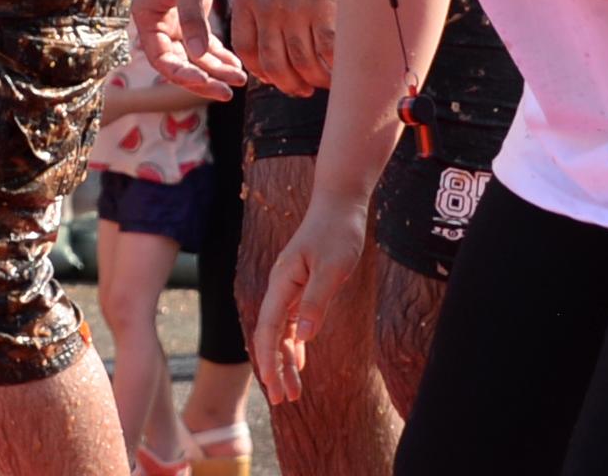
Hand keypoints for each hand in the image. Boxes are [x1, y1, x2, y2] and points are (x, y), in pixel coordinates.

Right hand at [131, 0, 243, 100]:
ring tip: (240, 79)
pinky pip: (203, 43)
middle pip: (178, 63)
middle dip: (204, 79)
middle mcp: (157, 24)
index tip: (208, 82)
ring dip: (215, 69)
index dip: (183, 76)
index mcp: (146, 17)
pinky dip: (218, 55)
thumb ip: (193, 21)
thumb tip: (200, 58)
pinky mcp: (190, 14)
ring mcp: (174, 21)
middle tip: (229, 91)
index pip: (161, 59)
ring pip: (193, 56)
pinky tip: (236, 63)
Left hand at [232, 0, 342, 96]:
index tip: (272, 77)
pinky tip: (340, 72)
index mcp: (247, 0)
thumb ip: (256, 5)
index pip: (247, 49)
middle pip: (274, 63)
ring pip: (303, 63)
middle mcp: (268, 9)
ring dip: (312, 81)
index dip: (259, 70)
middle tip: (300, 89)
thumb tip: (268, 41)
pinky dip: (334, 67)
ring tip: (319, 84)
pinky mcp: (325, 8)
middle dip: (287, 84)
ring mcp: (296, 10)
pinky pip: (329, 51)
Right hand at [254, 189, 370, 404]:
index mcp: (282, 282)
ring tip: (291, 394)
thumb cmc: (337, 233)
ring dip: (284, 362)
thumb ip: (316, 302)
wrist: (338, 205)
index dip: (269, 358)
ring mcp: (289, 289)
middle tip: (282, 401)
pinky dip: (294, 346)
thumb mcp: (333, 268)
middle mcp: (280, 288)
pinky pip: (292, 324)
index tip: (273, 386)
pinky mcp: (301, 289)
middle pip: (271, 335)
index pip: (269, 328)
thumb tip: (304, 337)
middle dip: (274, 368)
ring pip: (281, 333)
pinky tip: (300, 365)